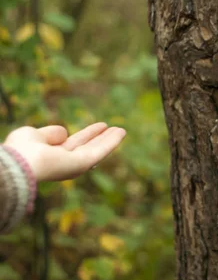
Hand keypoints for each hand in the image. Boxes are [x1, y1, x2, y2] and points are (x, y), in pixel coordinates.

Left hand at [2, 123, 125, 181]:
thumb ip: (50, 133)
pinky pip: (100, 150)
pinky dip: (112, 141)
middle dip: (99, 138)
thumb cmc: (21, 150)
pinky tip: (121, 132)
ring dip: (109, 139)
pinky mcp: (84, 164)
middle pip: (86, 147)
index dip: (85, 135)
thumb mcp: (34, 134)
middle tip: (112, 128)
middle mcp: (64, 163)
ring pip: (96, 149)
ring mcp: (75, 165)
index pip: (71, 144)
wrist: (21, 163)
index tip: (97, 127)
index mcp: (51, 157)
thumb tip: (65, 133)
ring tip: (121, 129)